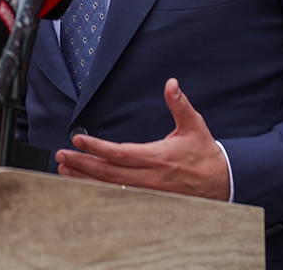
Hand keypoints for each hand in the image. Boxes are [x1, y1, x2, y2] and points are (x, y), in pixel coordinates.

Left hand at [55, 78, 229, 200]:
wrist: (222, 182)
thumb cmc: (204, 153)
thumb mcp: (194, 125)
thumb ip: (179, 104)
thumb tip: (171, 84)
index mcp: (157, 156)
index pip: (120, 153)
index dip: (96, 148)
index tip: (77, 141)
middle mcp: (149, 177)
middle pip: (108, 173)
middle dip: (82, 164)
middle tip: (61, 157)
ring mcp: (147, 191)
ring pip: (110, 187)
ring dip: (85, 179)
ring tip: (64, 172)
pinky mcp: (148, 198)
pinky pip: (118, 196)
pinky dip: (98, 190)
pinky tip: (84, 185)